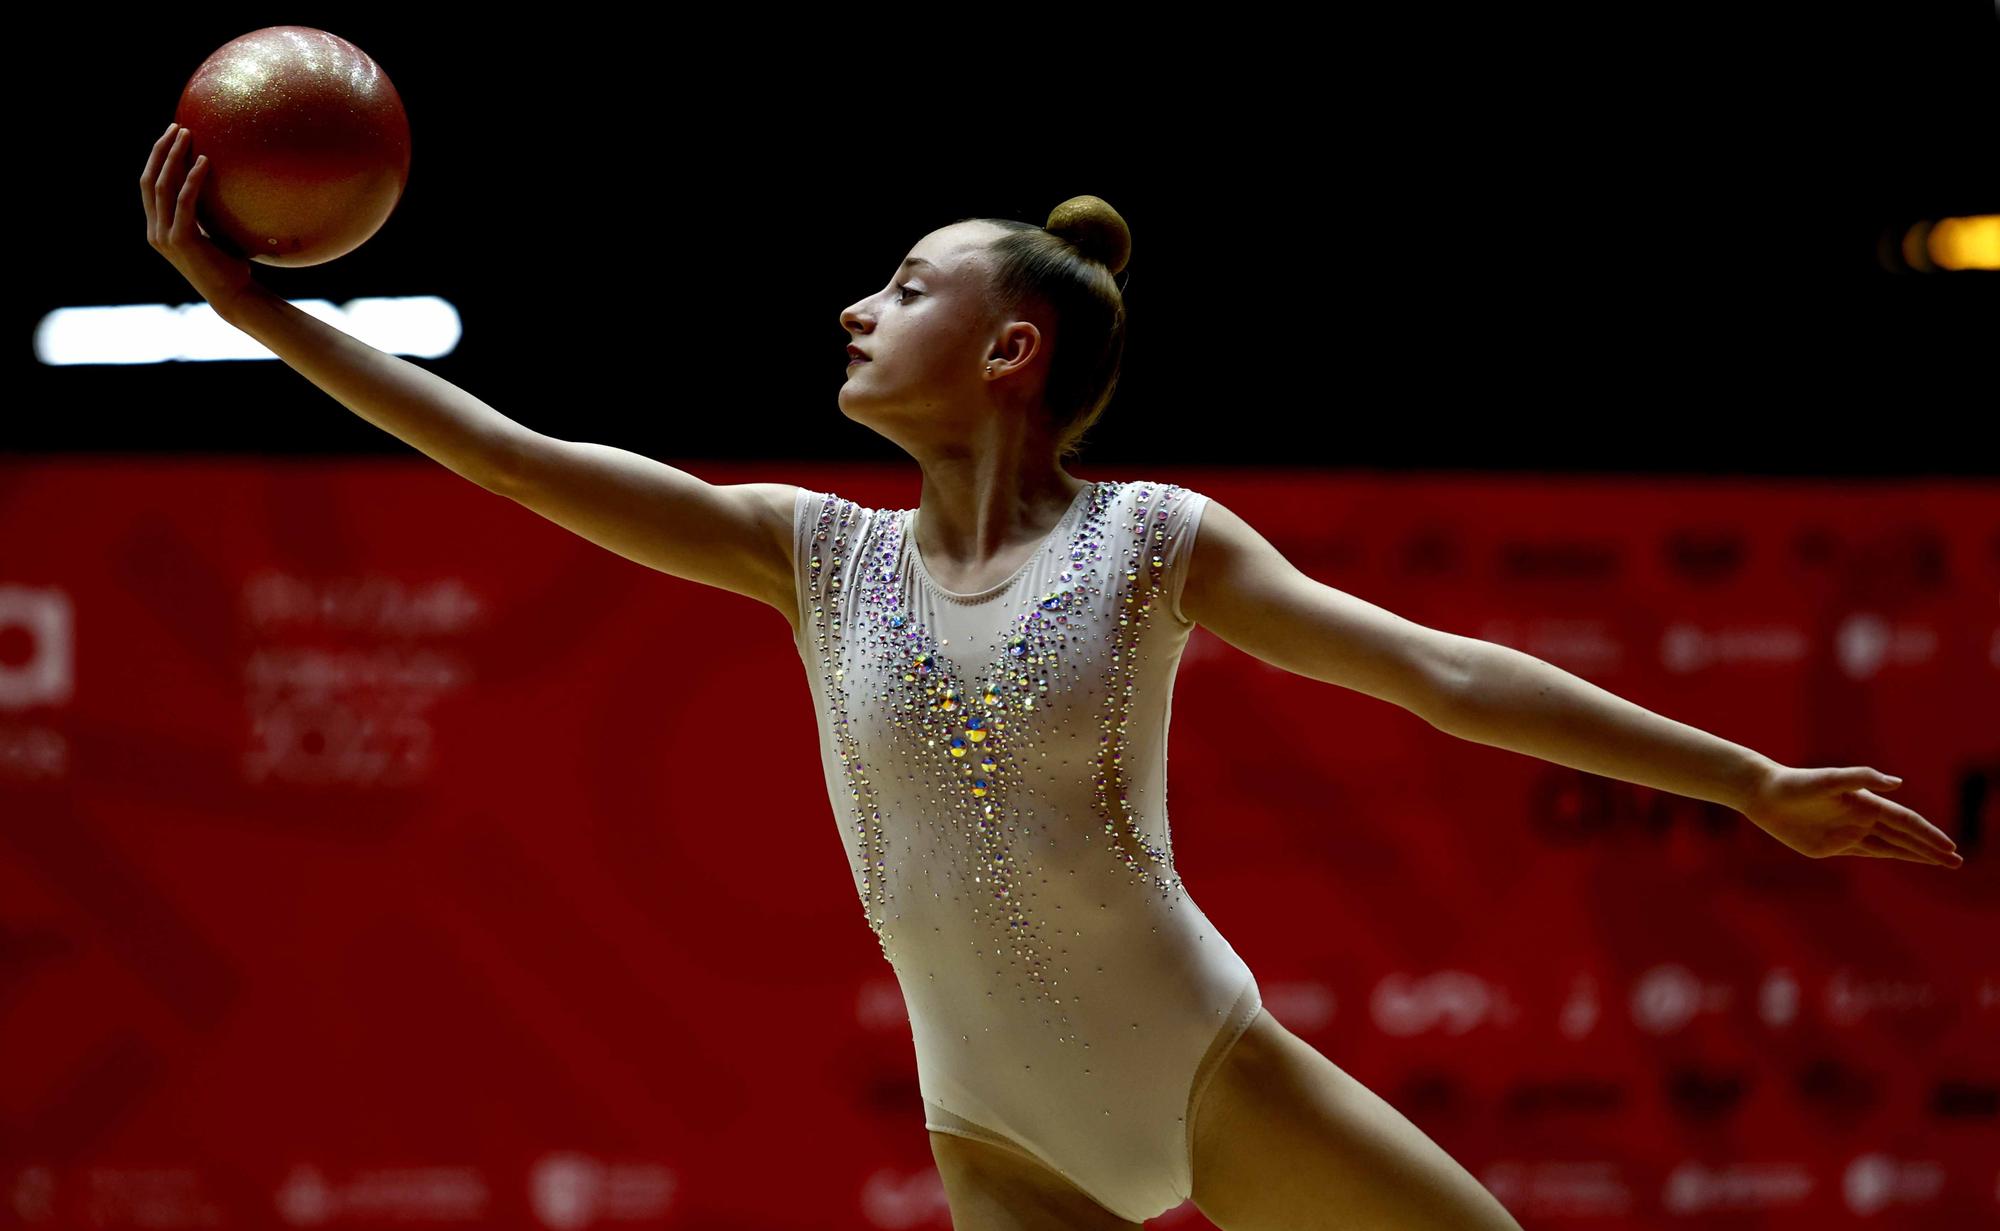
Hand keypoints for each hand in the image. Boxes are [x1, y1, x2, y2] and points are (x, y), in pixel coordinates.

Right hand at [141, 122, 256, 313]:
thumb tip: (223, 182)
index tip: (170, 136)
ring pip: (162, 187)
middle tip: (177, 128)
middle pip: (149, 180)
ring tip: (188, 135)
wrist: (234, 295)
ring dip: (173, 157)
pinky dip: (193, 179)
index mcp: (158, 228)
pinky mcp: (181, 240)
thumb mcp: (212, 234)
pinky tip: (205, 161)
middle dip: (160, 150)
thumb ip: (204, 212)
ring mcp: (165, 236)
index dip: (155, 158)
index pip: (148, 185)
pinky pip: (185, 202)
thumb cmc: (229, 265)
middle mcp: (155, 231)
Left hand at [1744, 765, 1961, 867]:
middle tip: (1958, 861)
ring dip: (1915, 855)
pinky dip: (1889, 856)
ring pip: (1890, 847)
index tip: (1950, 848)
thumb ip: (1861, 778)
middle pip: (1904, 837)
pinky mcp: (1830, 847)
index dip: (1928, 835)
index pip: (1905, 822)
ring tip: (1942, 862)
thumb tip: (1897, 783)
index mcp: (1866, 803)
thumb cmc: (1796, 783)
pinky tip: (1905, 857)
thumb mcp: (1828, 780)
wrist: (1765, 793)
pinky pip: (1866, 853)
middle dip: (1930, 849)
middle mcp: (1861, 818)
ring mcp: (1847, 833)